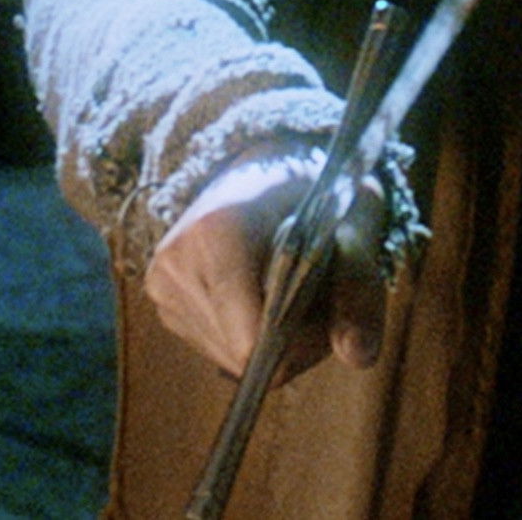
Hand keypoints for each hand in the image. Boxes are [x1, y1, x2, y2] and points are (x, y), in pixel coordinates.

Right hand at [144, 149, 392, 377]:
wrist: (270, 163)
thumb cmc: (316, 191)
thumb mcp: (354, 226)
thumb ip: (358, 288)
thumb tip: (359, 356)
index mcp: (217, 234)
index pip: (252, 340)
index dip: (301, 342)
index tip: (326, 303)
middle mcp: (177, 263)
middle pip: (244, 354)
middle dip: (292, 340)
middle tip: (315, 291)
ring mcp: (163, 285)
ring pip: (231, 357)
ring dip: (273, 339)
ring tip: (288, 287)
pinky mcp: (162, 299)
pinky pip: (217, 347)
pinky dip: (250, 332)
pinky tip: (262, 293)